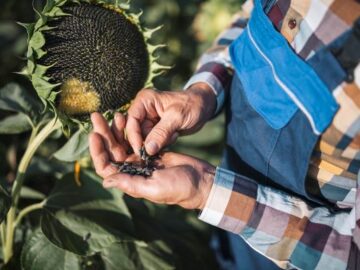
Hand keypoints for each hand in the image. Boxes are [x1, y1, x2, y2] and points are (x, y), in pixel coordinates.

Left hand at [89, 113, 214, 209]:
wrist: (200, 180)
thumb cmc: (179, 188)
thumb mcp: (154, 187)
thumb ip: (130, 183)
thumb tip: (105, 181)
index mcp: (130, 180)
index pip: (106, 166)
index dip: (97, 151)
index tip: (95, 135)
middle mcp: (132, 171)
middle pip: (112, 151)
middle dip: (103, 134)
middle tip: (97, 116)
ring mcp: (141, 160)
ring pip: (123, 143)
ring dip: (116, 129)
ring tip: (114, 114)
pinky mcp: (151, 151)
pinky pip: (136, 139)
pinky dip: (130, 129)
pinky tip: (127, 117)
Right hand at [126, 82, 215, 154]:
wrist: (204, 107)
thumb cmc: (191, 105)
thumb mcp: (177, 117)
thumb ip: (161, 132)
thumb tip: (147, 149)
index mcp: (144, 101)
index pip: (131, 121)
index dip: (134, 137)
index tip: (142, 151)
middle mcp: (143, 110)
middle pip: (135, 132)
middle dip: (149, 141)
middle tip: (166, 140)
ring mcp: (149, 120)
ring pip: (144, 140)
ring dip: (158, 143)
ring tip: (173, 134)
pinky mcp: (155, 130)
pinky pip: (153, 142)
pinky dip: (163, 143)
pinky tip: (174, 135)